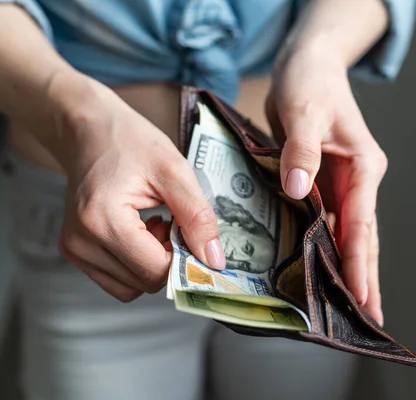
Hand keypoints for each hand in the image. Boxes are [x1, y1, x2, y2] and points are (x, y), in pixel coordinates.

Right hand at [47, 74, 224, 301]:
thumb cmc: (130, 142)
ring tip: (154, 224)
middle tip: (172, 222)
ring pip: (131, 287)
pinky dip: (136, 265)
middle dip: (169, 259)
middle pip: (144, 282)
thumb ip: (198, 218)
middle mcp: (81, 241)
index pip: (155, 270)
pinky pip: (117, 280)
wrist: (89, 129)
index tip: (194, 236)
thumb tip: (214, 261)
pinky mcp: (75, 252)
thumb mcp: (175, 171)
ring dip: (152, 264)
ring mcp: (74, 249)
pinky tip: (140, 233)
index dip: (184, 260)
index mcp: (102, 220)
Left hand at [266, 45, 387, 325]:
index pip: (361, 224)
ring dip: (350, 269)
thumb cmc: (310, 82)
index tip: (360, 297)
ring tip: (352, 307)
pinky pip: (328, 223)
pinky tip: (322, 270)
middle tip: (370, 320)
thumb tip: (298, 191)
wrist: (309, 65)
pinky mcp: (325, 183)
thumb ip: (300, 151)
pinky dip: (328, 249)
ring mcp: (344, 184)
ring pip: (349, 235)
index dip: (359, 262)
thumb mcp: (303, 110)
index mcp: (363, 166)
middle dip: (365, 278)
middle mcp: (358, 180)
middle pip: (364, 238)